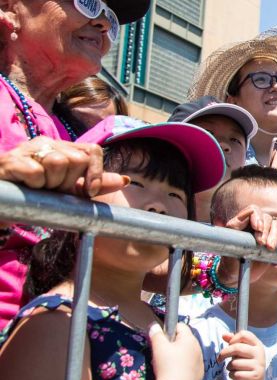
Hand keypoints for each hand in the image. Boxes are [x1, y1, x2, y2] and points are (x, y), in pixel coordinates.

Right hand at [0, 137, 128, 196]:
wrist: (3, 201)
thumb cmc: (36, 195)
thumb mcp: (70, 191)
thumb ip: (95, 184)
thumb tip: (126, 180)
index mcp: (62, 148)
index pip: (92, 150)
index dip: (95, 173)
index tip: (89, 192)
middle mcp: (46, 143)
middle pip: (76, 159)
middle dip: (69, 182)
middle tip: (53, 190)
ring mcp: (28, 149)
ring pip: (58, 162)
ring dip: (51, 184)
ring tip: (39, 189)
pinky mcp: (11, 160)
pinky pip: (36, 172)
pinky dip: (35, 185)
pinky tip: (27, 187)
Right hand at [149, 323, 203, 379]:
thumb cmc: (167, 364)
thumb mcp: (158, 346)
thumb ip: (156, 333)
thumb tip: (154, 326)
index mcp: (190, 339)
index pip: (180, 326)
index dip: (169, 330)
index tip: (162, 339)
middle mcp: (198, 348)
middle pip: (185, 340)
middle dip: (174, 344)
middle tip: (163, 353)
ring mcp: (201, 361)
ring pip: (188, 353)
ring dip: (179, 355)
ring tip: (168, 364)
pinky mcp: (200, 373)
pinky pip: (191, 366)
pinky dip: (184, 367)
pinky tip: (175, 373)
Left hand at [218, 205, 276, 284]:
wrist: (238, 273)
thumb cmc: (230, 258)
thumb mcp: (228, 244)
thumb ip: (232, 230)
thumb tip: (237, 219)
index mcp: (242, 222)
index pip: (253, 210)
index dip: (257, 217)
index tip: (258, 228)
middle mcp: (255, 224)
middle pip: (266, 218)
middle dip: (266, 230)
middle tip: (261, 243)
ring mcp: (265, 231)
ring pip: (276, 225)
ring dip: (275, 235)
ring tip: (270, 248)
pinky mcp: (274, 239)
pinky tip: (276, 247)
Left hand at [218, 331, 265, 379]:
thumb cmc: (245, 365)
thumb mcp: (241, 353)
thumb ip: (233, 342)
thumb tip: (224, 335)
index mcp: (257, 345)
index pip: (244, 335)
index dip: (233, 338)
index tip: (228, 344)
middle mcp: (260, 354)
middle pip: (237, 348)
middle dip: (224, 353)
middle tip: (219, 358)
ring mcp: (259, 365)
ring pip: (235, 363)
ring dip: (229, 367)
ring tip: (233, 369)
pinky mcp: (255, 377)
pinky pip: (236, 374)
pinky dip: (232, 376)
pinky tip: (236, 377)